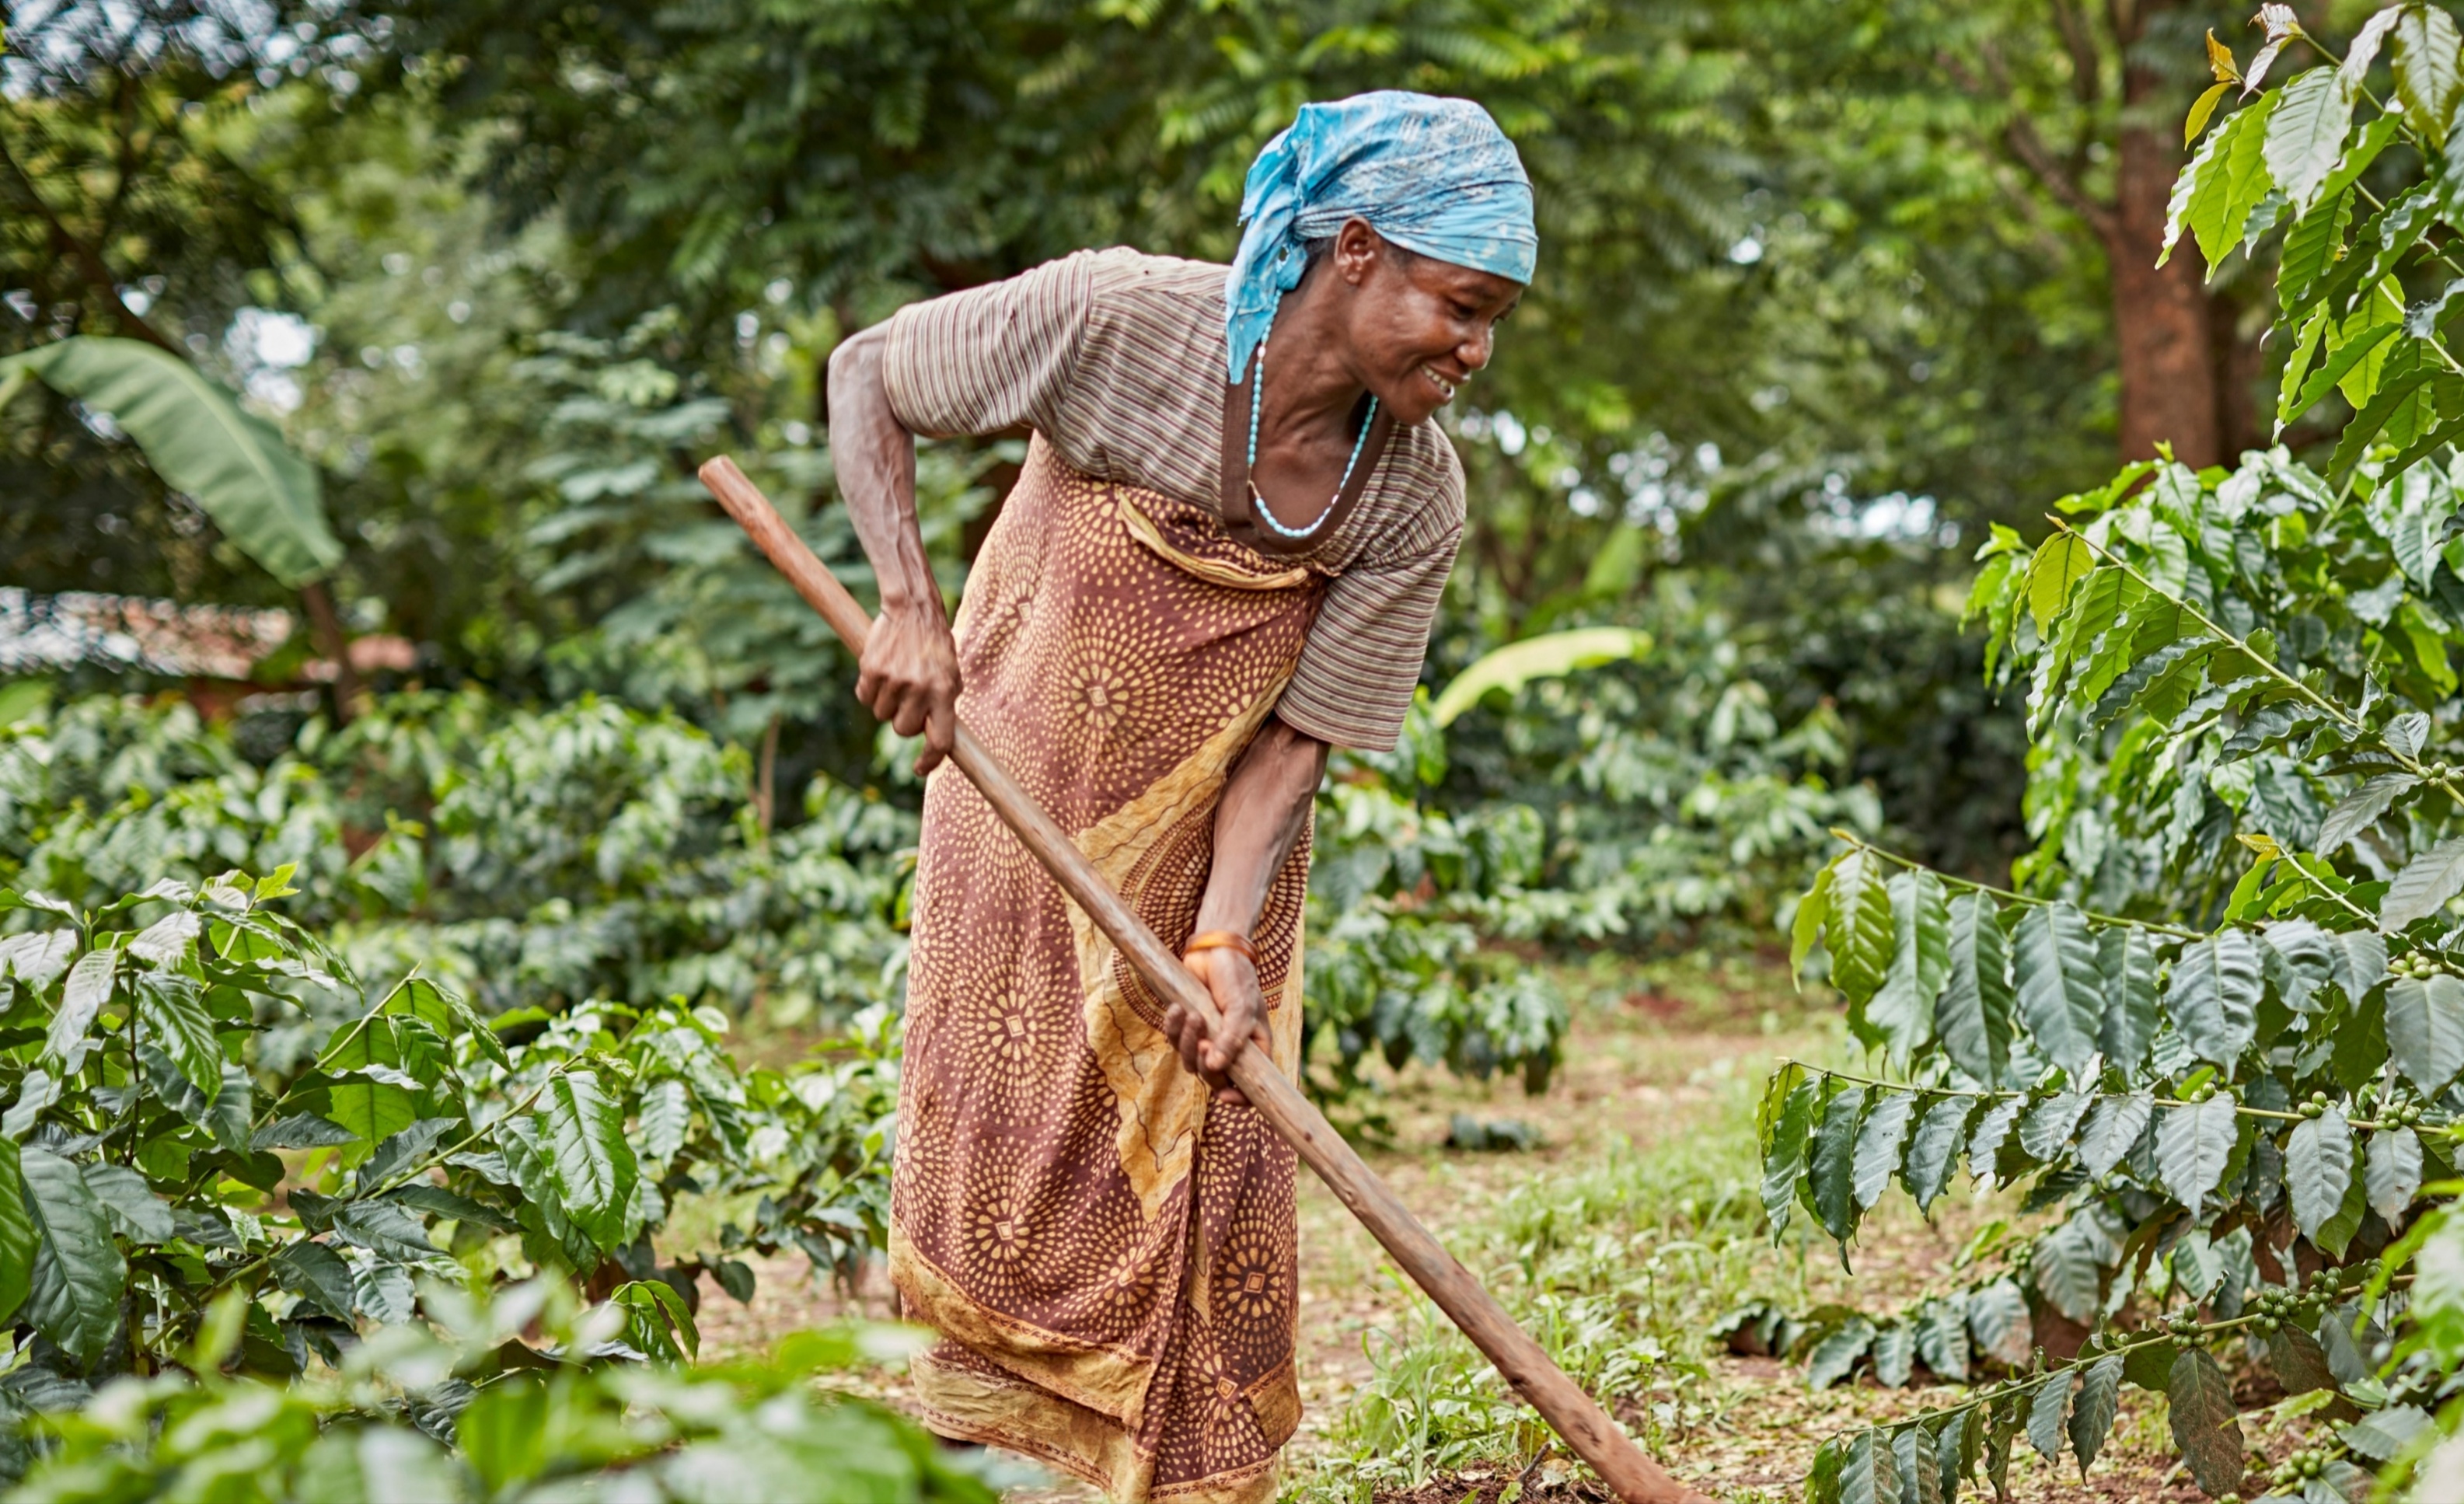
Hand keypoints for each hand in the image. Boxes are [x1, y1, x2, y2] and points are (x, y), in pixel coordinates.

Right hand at [856, 602, 960, 773]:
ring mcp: (894, 680)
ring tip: (896, 679)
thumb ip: (945, 703)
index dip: (930, 760)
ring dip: (886, 704)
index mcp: (945, 692)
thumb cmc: (935, 644)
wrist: (913, 609)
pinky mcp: (872, 670)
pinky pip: (864, 697)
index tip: (919, 769)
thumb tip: (938, 738)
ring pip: (881, 715)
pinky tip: (880, 671)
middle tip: (908, 700)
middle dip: (904, 721)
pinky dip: (869, 690)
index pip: (940, 740)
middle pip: (903, 730)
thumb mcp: (951, 673)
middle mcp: (920, 689)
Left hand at [1166, 947, 1271, 1102]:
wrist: (1215, 951)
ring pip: (1190, 1062)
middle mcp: (1229, 1051)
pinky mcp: (1185, 1029)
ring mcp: (1206, 1041)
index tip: (1225, 1094)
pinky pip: (1173, 1041)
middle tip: (1204, 1038)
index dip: (1239, 1100)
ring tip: (1193, 1014)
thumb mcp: (1242, 1008)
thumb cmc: (1237, 979)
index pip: (1249, 1089)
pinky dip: (1173, 1027)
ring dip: (1188, 1041)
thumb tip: (1216, 1067)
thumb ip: (1232, 1039)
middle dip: (1205, 1062)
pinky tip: (1177, 1009)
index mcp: (1253, 1051)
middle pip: (1214, 1078)